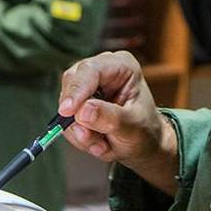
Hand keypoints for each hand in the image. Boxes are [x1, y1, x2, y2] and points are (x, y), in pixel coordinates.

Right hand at [58, 50, 177, 193]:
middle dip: (77, 116)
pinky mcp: (77, 103)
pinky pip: (65, 120)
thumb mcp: (134, 127)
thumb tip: (83, 111)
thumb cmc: (144, 130)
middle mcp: (101, 70)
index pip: (91, 70)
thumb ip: (111, 118)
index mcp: (122, 65)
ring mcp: (87, 86)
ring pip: (65, 105)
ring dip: (80, 131)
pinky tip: (97, 142)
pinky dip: (78, 136)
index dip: (77, 90)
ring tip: (102, 145)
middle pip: (72, 83)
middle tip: (89, 138)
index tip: (67, 111)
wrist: (143, 145)